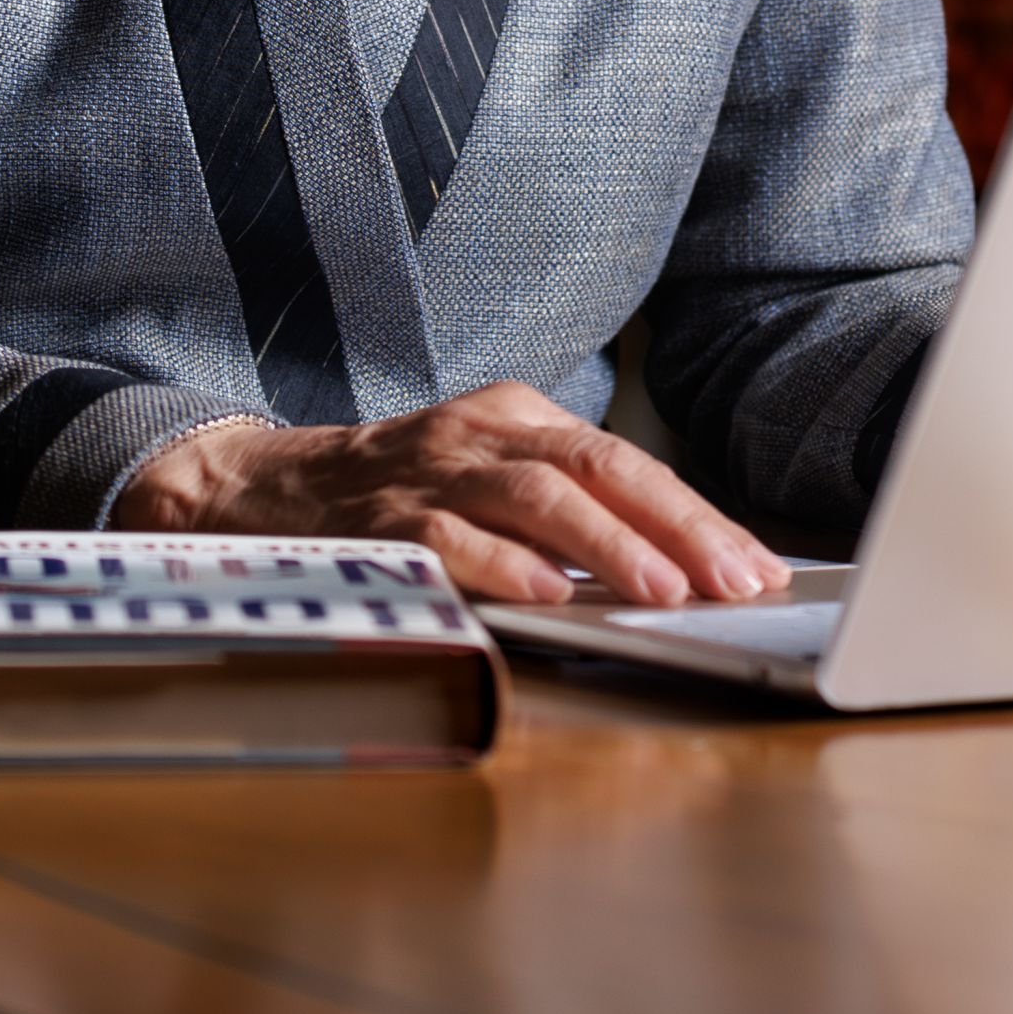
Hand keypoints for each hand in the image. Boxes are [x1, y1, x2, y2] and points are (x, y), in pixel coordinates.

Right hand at [114, 382, 782, 606]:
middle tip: (735, 580)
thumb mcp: (486, 475)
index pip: (624, 461)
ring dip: (608, 547)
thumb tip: (672, 568)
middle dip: (676, 527)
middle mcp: (477, 433)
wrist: (257, 489)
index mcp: (515, 417)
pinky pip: (450, 539)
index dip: (696, 513)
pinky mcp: (379, 519)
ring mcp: (426, 472)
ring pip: (534, 497)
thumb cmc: (395, 495)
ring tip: (664, 591)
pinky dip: (503, 566)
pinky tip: (550, 596)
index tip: (755, 563)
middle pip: (596, 467)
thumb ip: (564, 510)